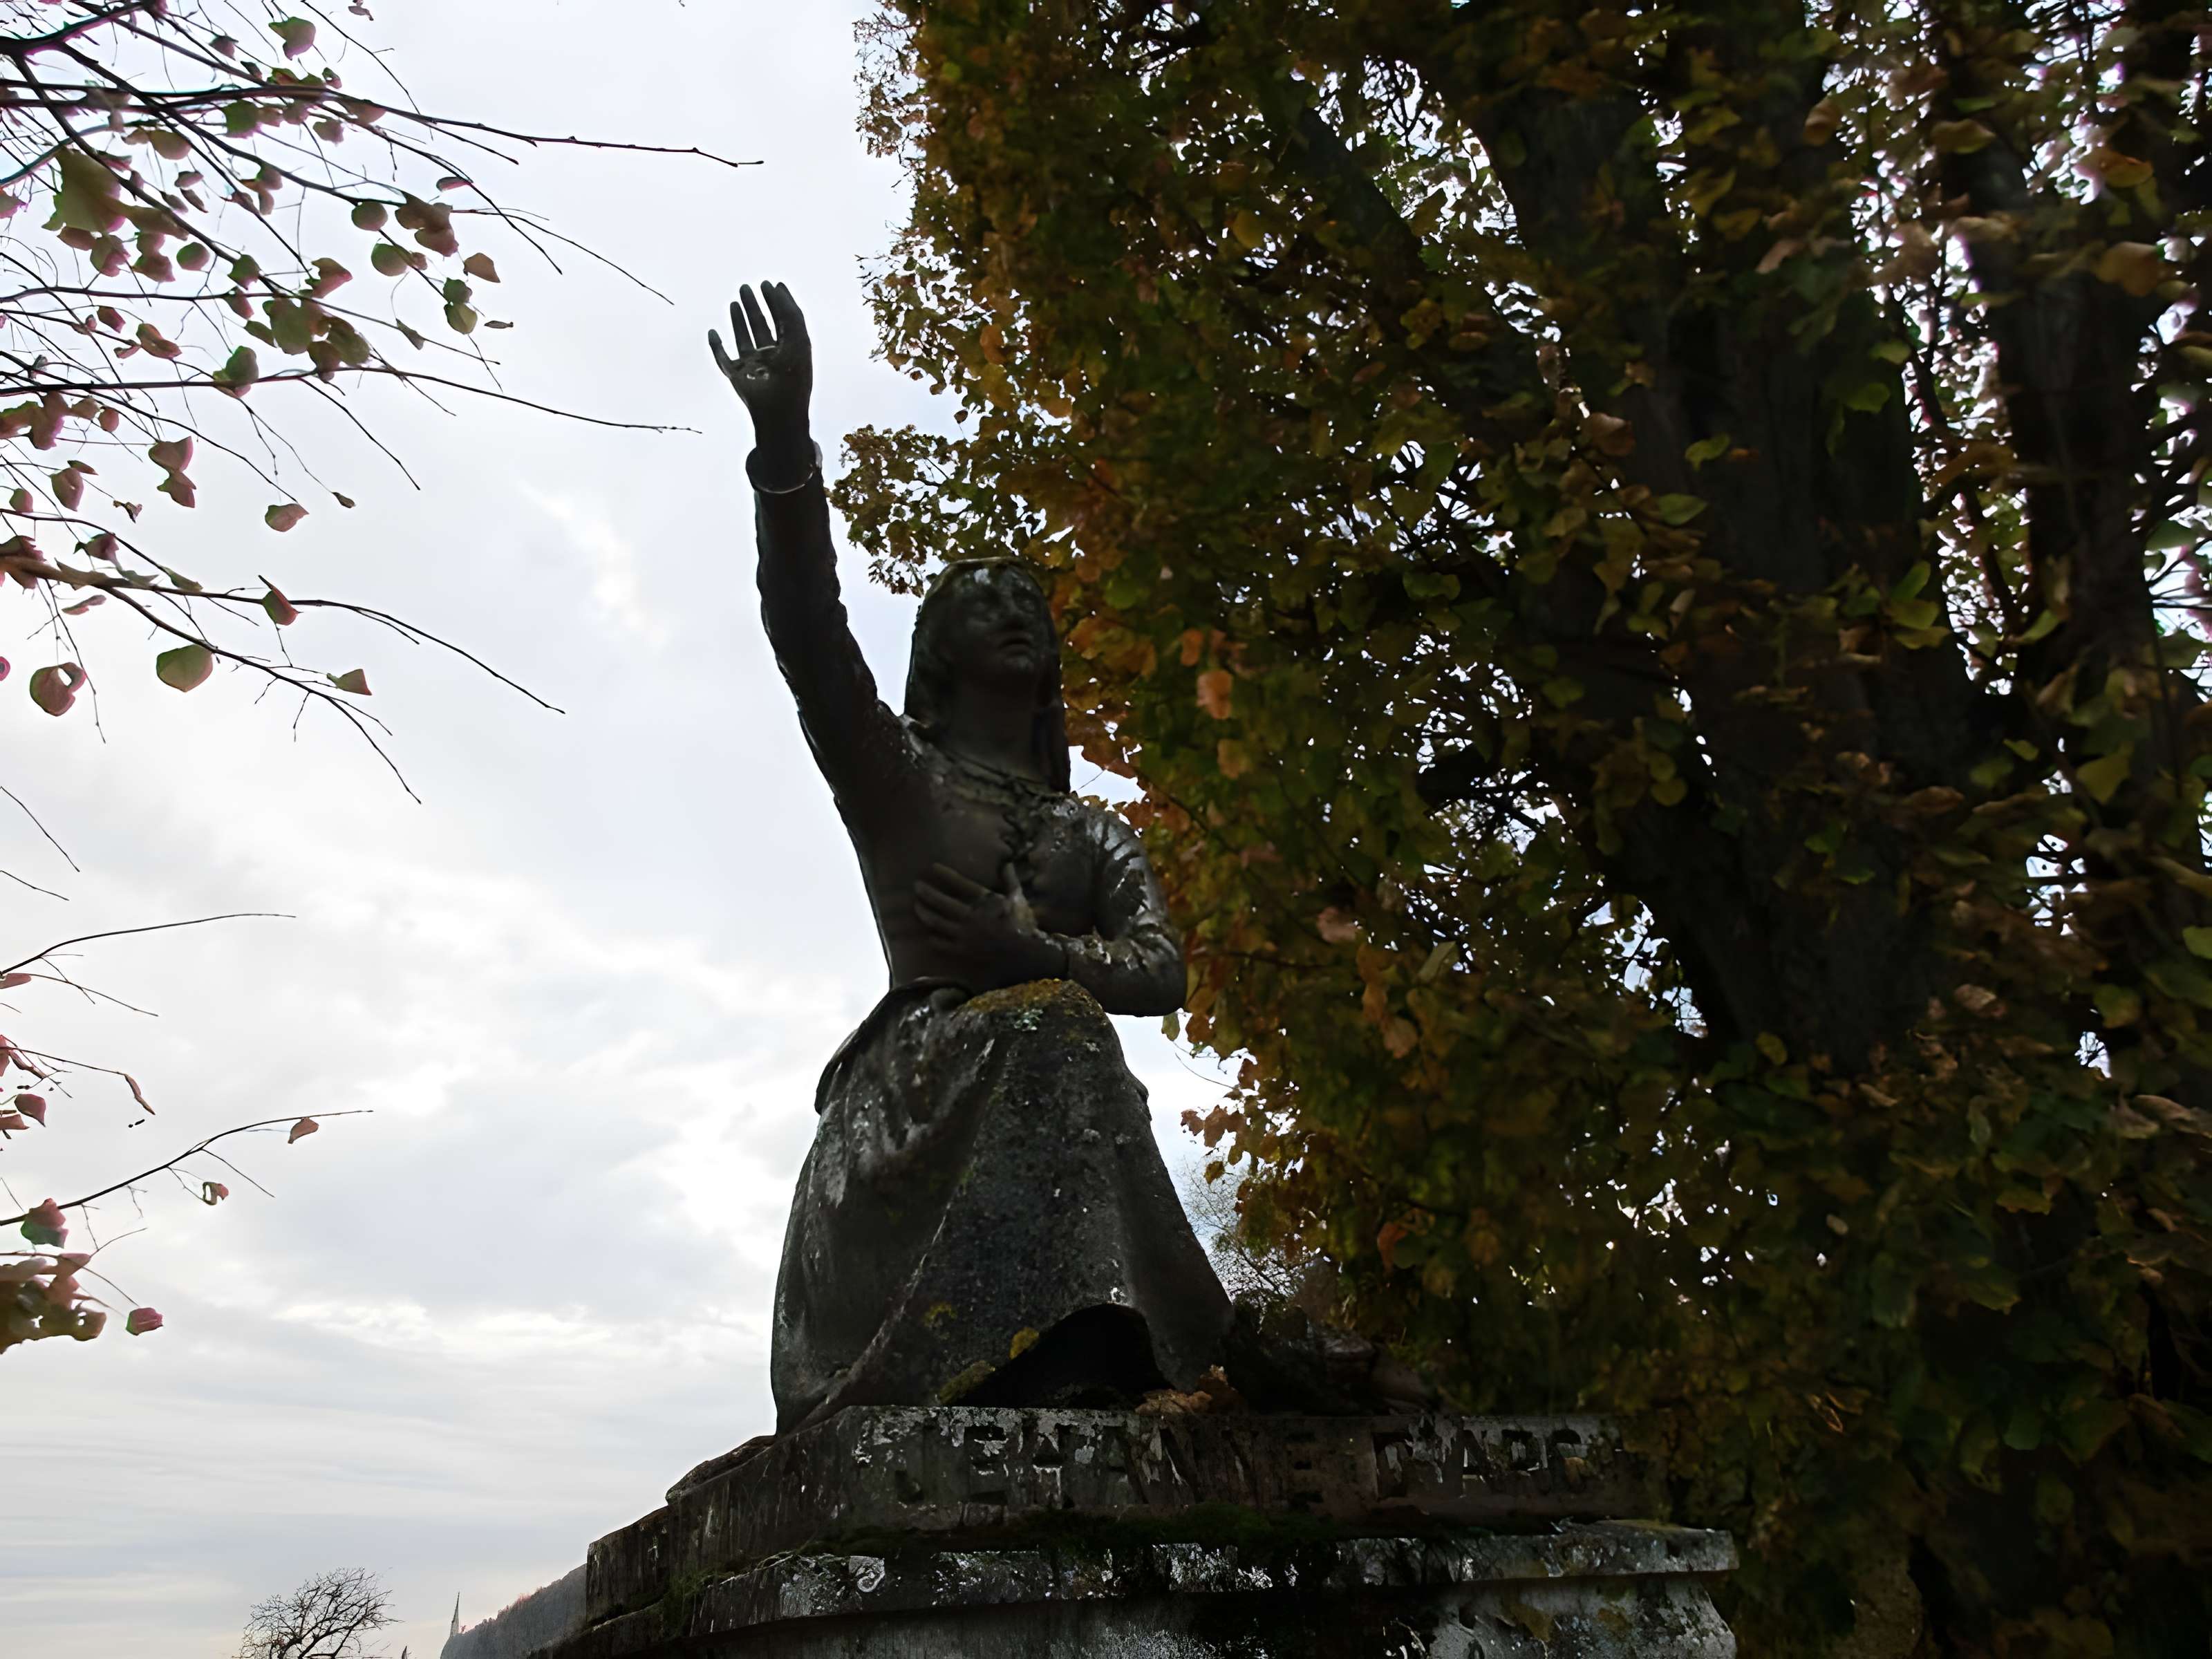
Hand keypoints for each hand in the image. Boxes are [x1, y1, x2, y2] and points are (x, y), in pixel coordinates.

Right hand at [708, 280, 813, 472]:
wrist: (779, 413)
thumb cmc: (793, 377)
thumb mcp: (798, 339)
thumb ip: (791, 313)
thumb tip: (778, 287)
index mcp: (789, 351)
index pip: (784, 322)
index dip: (779, 302)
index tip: (771, 283)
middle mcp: (771, 358)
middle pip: (763, 326)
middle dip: (756, 306)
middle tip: (749, 286)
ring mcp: (753, 367)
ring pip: (744, 338)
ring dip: (739, 320)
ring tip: (736, 300)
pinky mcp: (736, 377)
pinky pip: (723, 358)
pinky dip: (716, 346)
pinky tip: (713, 332)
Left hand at [914, 862, 1066, 989]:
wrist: (1025, 956)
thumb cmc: (1023, 925)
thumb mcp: (1018, 899)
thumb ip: (1010, 880)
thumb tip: (1007, 862)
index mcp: (986, 901)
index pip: (961, 883)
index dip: (945, 874)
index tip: (932, 867)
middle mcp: (972, 917)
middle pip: (942, 902)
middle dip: (927, 892)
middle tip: (917, 885)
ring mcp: (965, 935)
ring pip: (937, 922)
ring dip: (925, 913)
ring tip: (917, 906)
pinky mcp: (963, 952)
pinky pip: (942, 943)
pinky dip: (934, 937)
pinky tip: (929, 933)